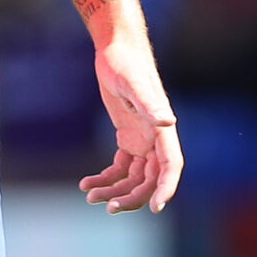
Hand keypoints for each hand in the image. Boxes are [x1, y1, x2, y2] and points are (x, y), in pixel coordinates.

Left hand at [82, 35, 181, 213]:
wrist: (114, 49)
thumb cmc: (125, 63)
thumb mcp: (133, 83)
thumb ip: (150, 103)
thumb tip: (169, 121)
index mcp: (163, 129)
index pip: (171, 166)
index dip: (166, 188)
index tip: (154, 208)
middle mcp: (156, 138)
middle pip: (150, 180)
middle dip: (131, 197)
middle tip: (108, 207)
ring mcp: (142, 140)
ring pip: (134, 178)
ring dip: (114, 190)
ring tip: (90, 195)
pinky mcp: (127, 137)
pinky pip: (120, 168)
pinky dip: (105, 178)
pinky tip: (86, 183)